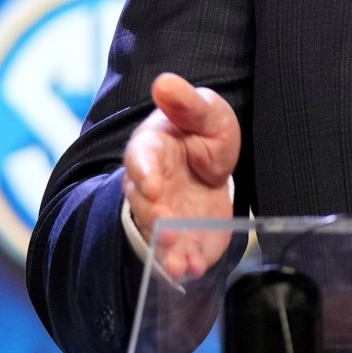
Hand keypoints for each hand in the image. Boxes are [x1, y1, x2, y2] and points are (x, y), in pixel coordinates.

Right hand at [121, 73, 239, 280]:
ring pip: (156, 235)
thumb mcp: (204, 112)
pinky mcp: (181, 239)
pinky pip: (176, 255)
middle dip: (154, 216)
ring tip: (180, 261)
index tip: (152, 184)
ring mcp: (163, 215)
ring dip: (166, 249)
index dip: (143, 172)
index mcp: (151, 149)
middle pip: (144, 204)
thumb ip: (186, 103)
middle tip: (168, 226)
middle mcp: (150, 186)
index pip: (140, 158)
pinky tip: (194, 269)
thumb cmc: (200, 135)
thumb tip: (164, 82)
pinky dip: (183, 265)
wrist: (211, 167)